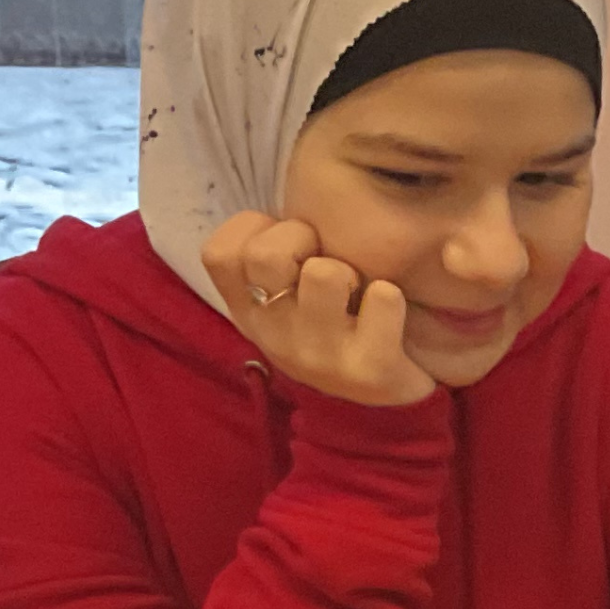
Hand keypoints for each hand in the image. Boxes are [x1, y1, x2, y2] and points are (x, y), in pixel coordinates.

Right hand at [200, 211, 436, 407]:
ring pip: (325, 274)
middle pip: (268, 256)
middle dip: (302, 238)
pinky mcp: (370, 370)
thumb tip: (290, 199)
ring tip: (359, 289)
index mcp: (249, 311)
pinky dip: (391, 298)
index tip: (283, 242)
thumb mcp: (288, 297)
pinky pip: (382, 301)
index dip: (252, 230)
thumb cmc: (334, 327)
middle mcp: (275, 336)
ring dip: (349, 269)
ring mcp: (320, 356)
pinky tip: (389, 309)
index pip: (218, 253)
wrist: (382, 409)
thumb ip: (273, 254)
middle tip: (326, 259)